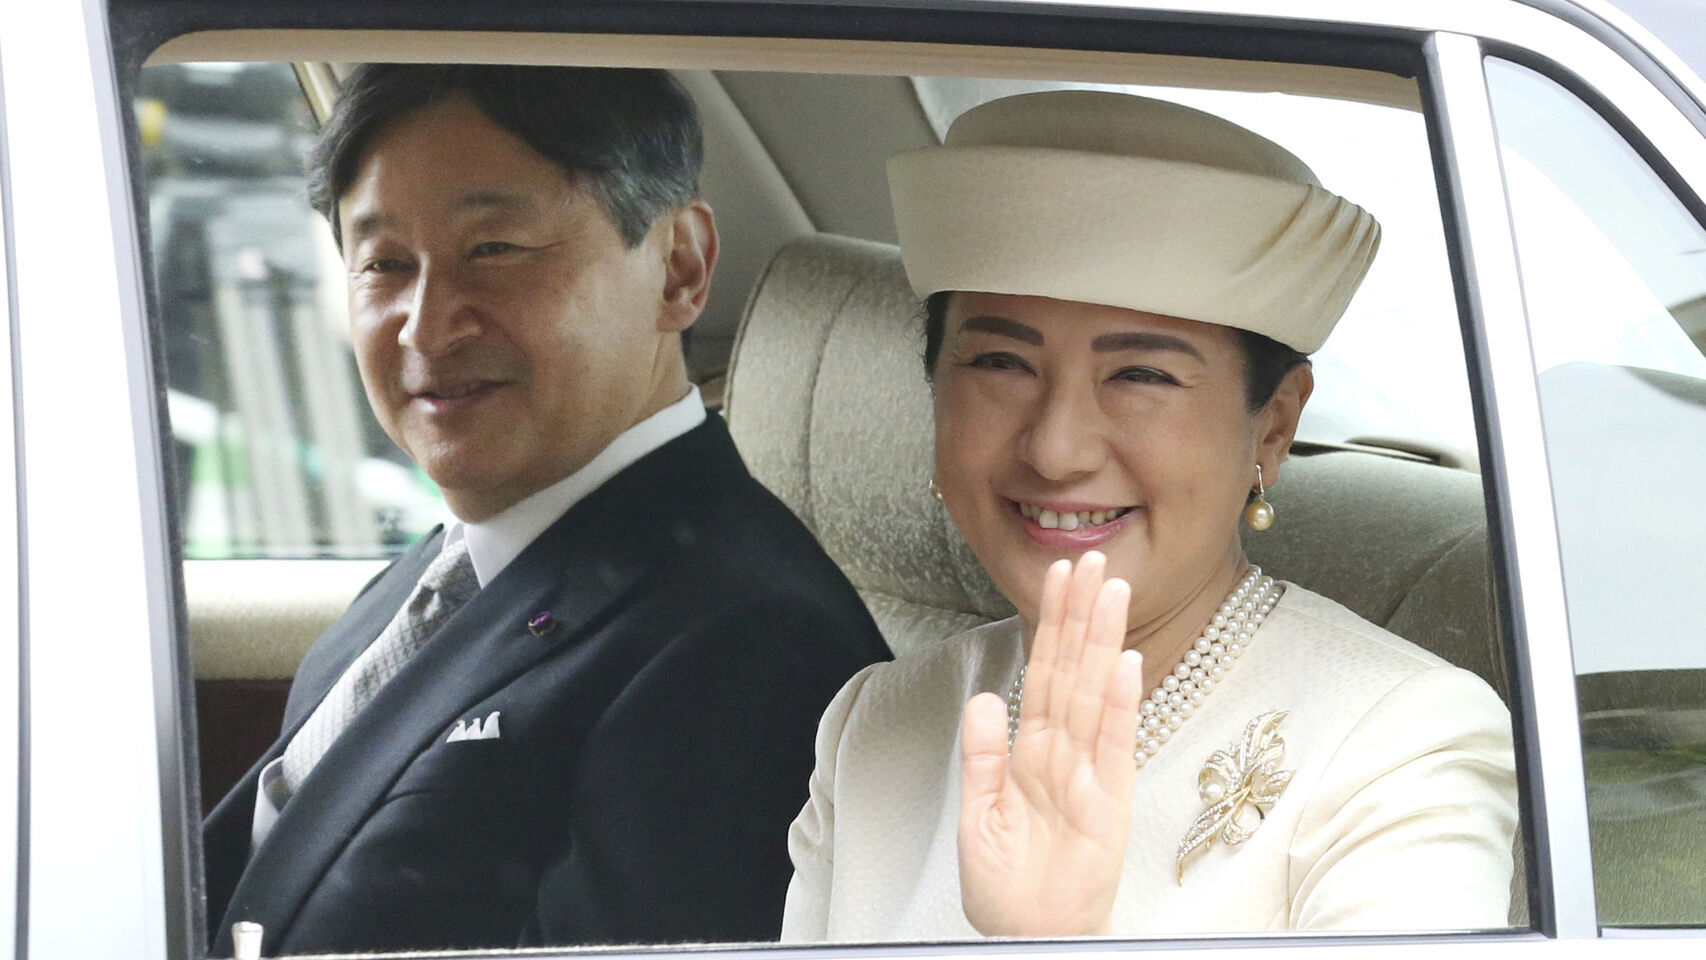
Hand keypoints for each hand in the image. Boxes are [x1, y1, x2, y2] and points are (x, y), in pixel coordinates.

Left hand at [958, 551, 1142, 936]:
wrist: (1031, 939)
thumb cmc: (1008, 889)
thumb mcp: (977, 817)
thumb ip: (982, 757)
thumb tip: (985, 698)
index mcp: (1029, 754)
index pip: (1040, 674)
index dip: (1049, 625)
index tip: (1057, 576)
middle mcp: (1063, 755)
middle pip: (1071, 672)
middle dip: (1081, 615)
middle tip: (1093, 559)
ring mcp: (1090, 775)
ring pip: (1093, 695)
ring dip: (1102, 642)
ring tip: (1113, 591)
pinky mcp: (1111, 805)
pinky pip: (1114, 746)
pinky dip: (1118, 705)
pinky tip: (1125, 665)